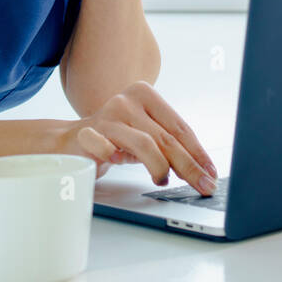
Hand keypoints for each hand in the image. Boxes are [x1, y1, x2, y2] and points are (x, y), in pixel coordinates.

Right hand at [63, 81, 217, 193]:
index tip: (210, 173)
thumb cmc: (115, 139)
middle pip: (167, 138)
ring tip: (162, 180)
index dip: (198, 152)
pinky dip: (116, 158)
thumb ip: (168, 144)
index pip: (180, 127)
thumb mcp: (145, 136)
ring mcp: (107, 115)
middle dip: (189, 166)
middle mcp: (128, 101)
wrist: (70, 141)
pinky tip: (118, 164)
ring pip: (146, 144)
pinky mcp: (87, 133)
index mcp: (146, 95)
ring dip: (160, 167)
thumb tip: (201, 169)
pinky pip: (107, 148)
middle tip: (202, 186)